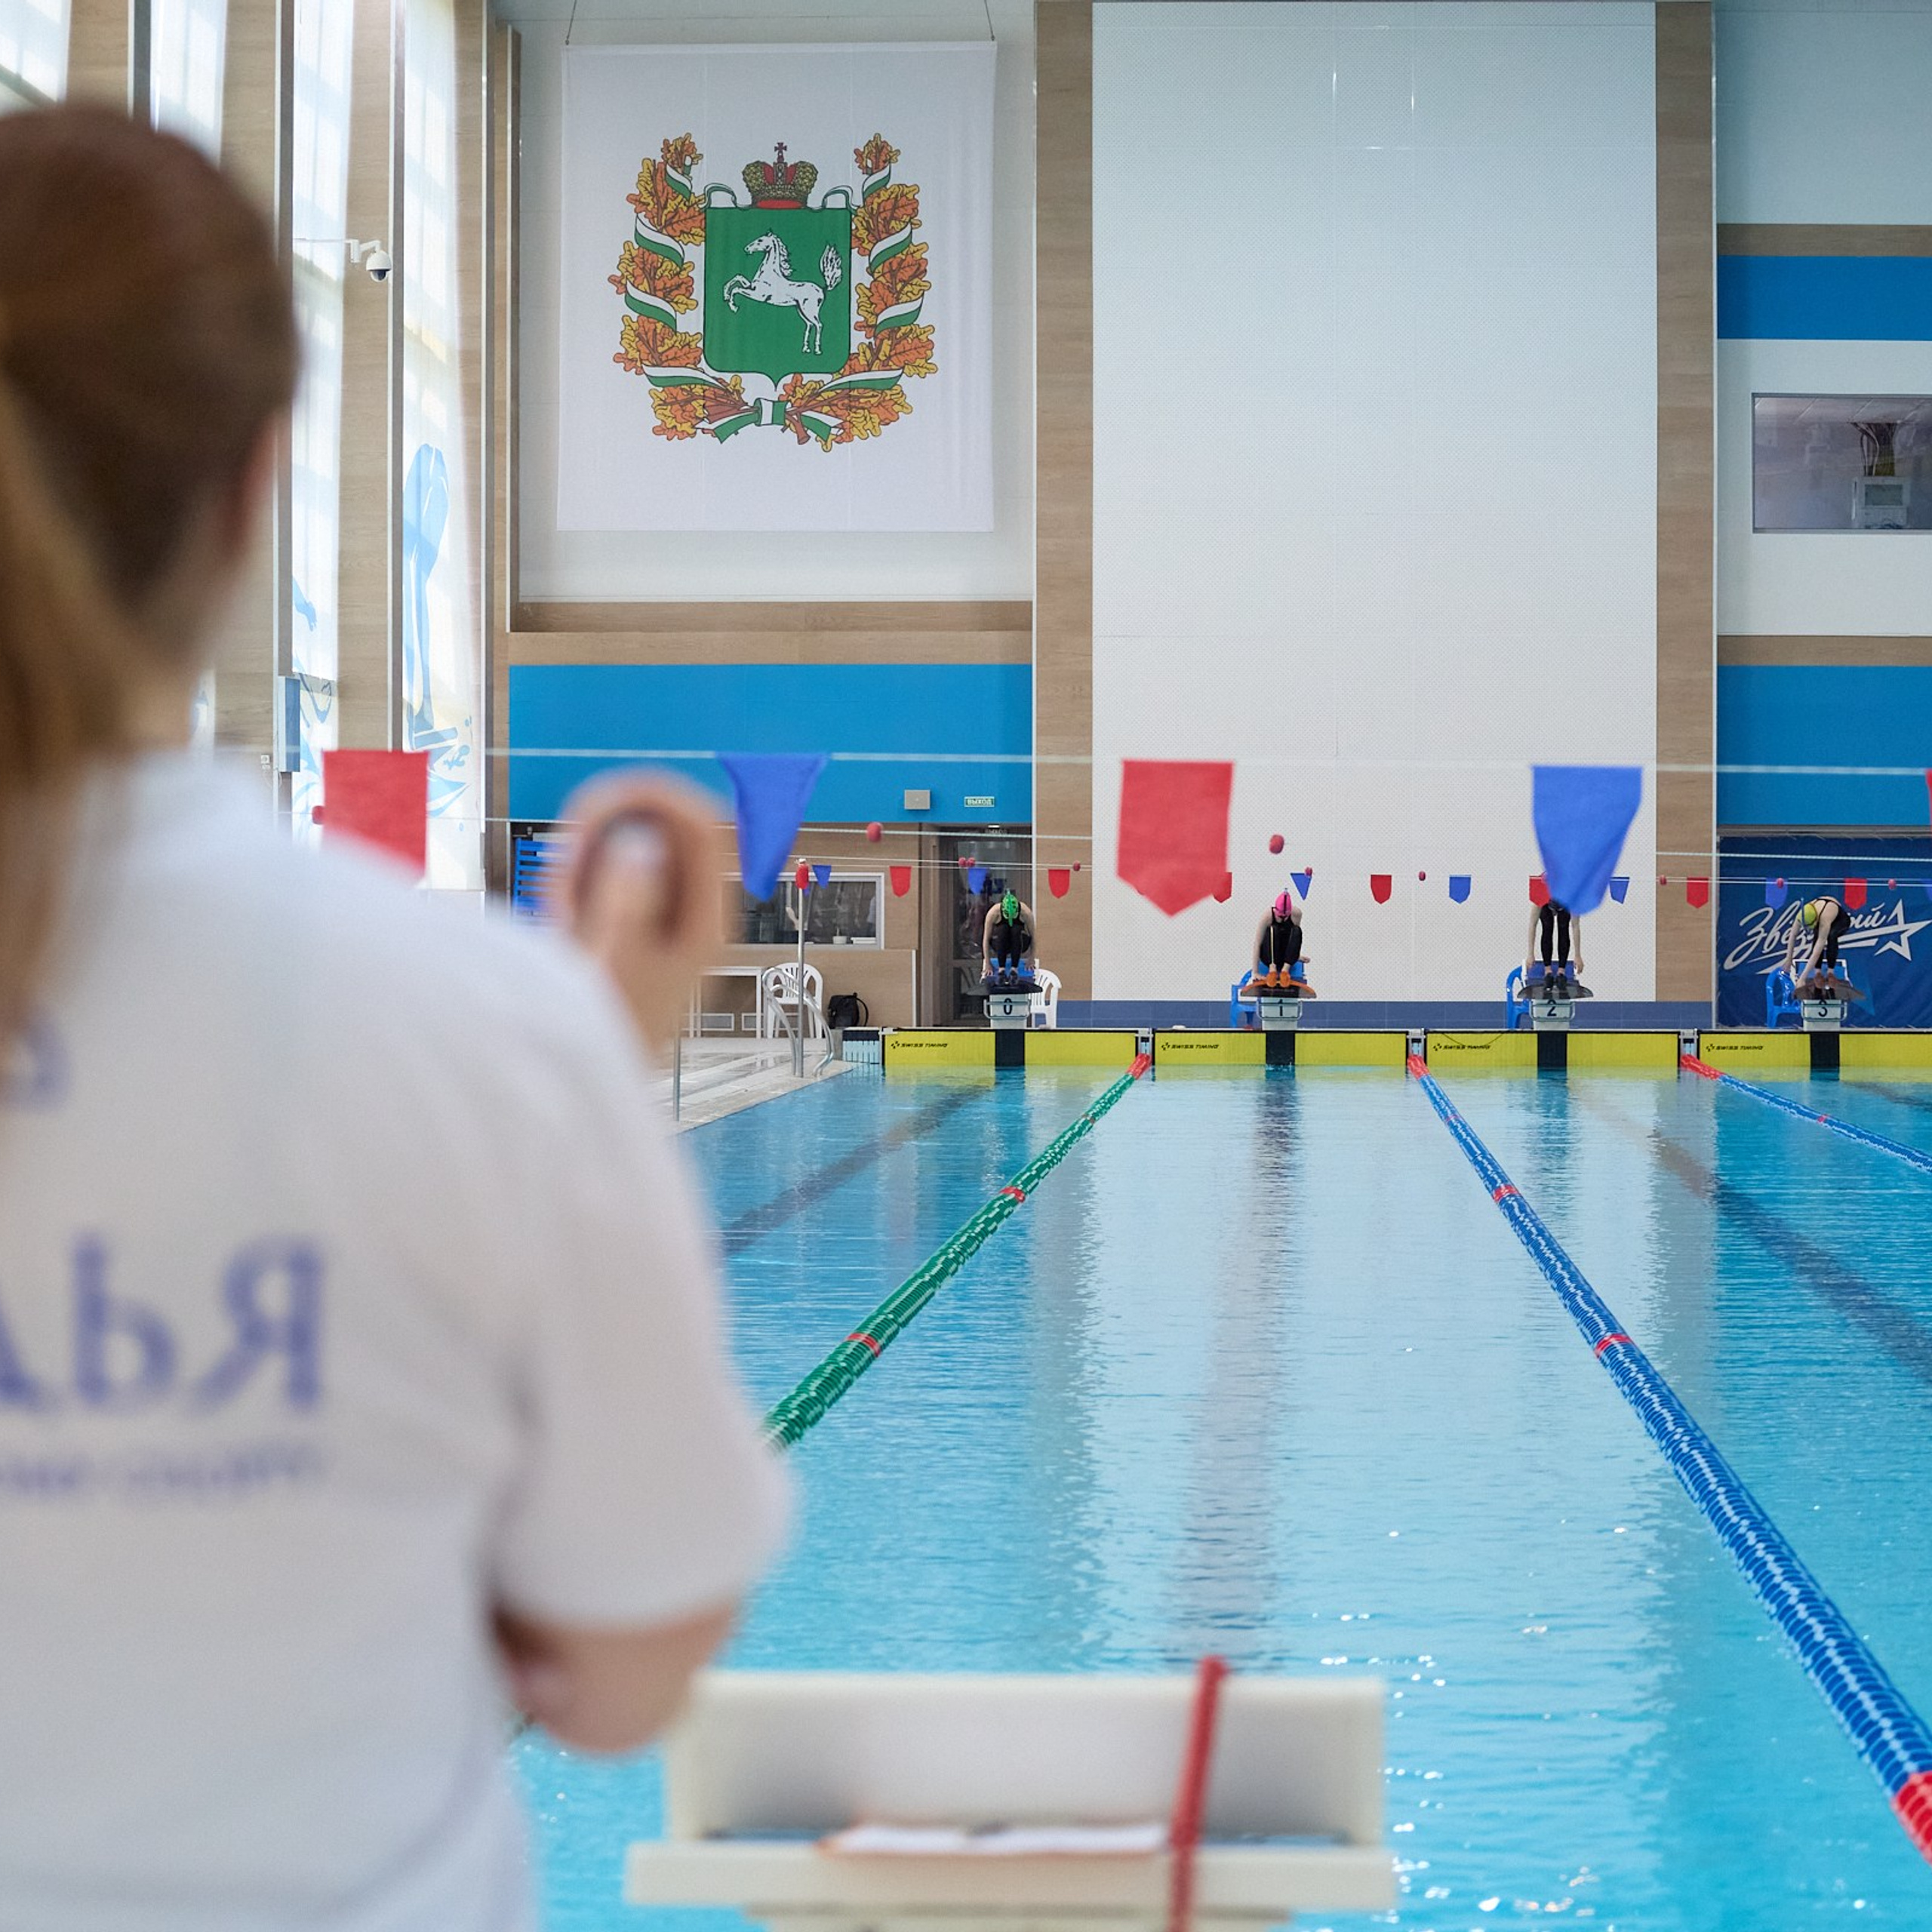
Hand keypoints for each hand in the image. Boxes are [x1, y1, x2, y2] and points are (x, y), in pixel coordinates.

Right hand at [552, 773, 724, 1058]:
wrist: (582, 1081)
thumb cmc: (604, 1032)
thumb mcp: (612, 962)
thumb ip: (626, 896)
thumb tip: (642, 842)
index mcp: (708, 919)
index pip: (702, 825)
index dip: (652, 798)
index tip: (594, 803)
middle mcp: (693, 912)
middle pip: (663, 829)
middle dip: (607, 831)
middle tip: (564, 863)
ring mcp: (661, 916)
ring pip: (627, 851)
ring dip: (586, 862)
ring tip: (561, 914)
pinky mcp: (630, 922)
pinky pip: (606, 878)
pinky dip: (578, 886)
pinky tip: (560, 922)